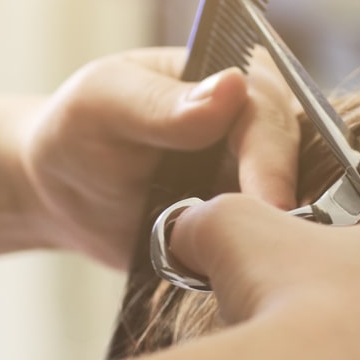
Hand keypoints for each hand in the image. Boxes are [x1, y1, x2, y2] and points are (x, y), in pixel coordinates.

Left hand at [21, 47, 298, 268]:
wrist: (61, 192)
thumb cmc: (78, 130)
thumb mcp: (106, 103)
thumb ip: (163, 103)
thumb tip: (231, 88)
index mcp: (237, 77)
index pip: (271, 117)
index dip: (272, 162)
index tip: (270, 205)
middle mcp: (260, 127)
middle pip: (298, 167)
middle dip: (282, 207)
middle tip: (267, 254)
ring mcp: (259, 179)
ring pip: (294, 210)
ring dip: (276, 240)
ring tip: (256, 271)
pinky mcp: (252, 224)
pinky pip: (272, 246)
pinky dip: (261, 264)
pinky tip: (244, 281)